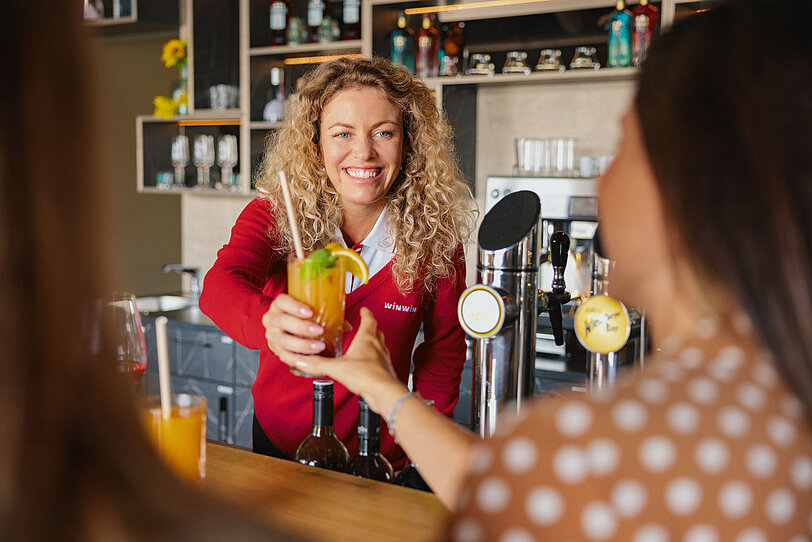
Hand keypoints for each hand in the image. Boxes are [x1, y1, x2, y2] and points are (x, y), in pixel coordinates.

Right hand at [261, 294, 326, 361]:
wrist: (284, 330)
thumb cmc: (300, 318)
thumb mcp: (308, 311)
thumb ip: (326, 315)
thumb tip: (348, 326)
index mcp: (279, 305)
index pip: (282, 301)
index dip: (294, 306)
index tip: (310, 312)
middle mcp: (272, 319)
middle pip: (282, 321)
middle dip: (302, 327)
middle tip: (319, 330)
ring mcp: (272, 335)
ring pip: (283, 340)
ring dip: (302, 344)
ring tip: (319, 346)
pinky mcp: (275, 350)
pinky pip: (284, 356)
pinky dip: (298, 358)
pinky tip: (310, 359)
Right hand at [285, 307, 407, 413]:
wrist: (383, 392)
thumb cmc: (367, 375)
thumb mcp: (337, 368)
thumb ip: (319, 364)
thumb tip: (304, 361)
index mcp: (367, 339)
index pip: (369, 319)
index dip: (366, 313)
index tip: (364, 309)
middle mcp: (377, 346)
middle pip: (376, 332)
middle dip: (370, 327)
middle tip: (364, 326)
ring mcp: (383, 359)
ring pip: (379, 346)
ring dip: (372, 344)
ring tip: (363, 347)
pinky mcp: (384, 371)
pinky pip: (379, 361)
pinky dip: (373, 360)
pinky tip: (365, 366)